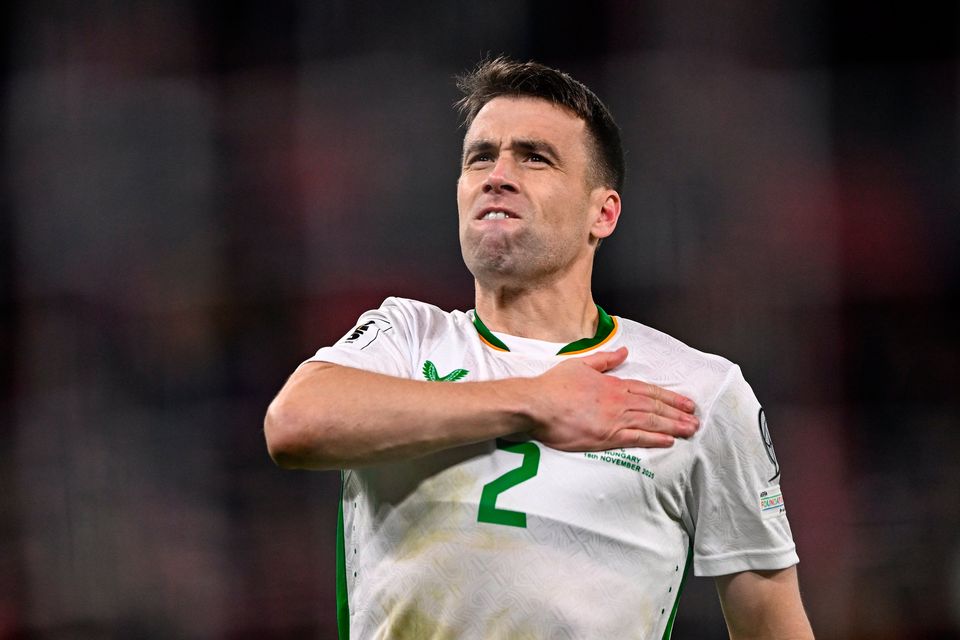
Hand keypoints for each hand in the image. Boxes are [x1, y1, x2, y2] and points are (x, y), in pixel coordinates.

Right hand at [528, 347, 698, 449]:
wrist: (537, 404)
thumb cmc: (554, 385)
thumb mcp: (580, 364)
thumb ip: (605, 360)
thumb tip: (623, 351)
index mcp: (613, 384)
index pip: (648, 391)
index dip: (669, 397)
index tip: (685, 402)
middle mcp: (618, 401)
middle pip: (654, 407)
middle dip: (677, 413)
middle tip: (695, 418)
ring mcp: (614, 420)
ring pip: (651, 422)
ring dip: (673, 426)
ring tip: (689, 430)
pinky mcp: (606, 437)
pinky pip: (636, 438)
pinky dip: (654, 439)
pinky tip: (668, 441)